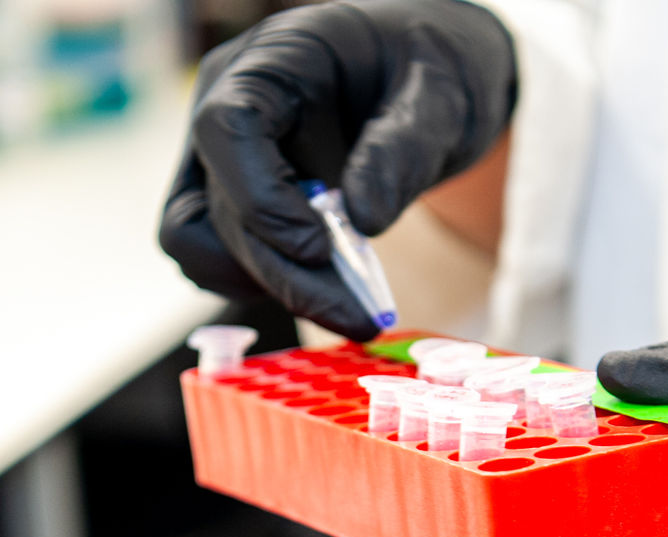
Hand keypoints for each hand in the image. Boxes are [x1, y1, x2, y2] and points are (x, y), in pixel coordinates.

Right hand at [160, 0, 515, 339]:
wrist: (429, 79)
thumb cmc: (434, 68)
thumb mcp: (442, 95)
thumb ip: (404, 147)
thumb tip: (365, 222)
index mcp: (273, 62)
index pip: (227, 128)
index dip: (261, 198)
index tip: (320, 249)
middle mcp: (230, 106)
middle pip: (216, 205)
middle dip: (285, 273)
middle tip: (360, 319)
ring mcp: (226, 156)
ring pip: (200, 242)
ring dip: (268, 286)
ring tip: (350, 310)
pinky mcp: (239, 198)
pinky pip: (222, 256)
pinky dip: (269, 284)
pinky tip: (332, 293)